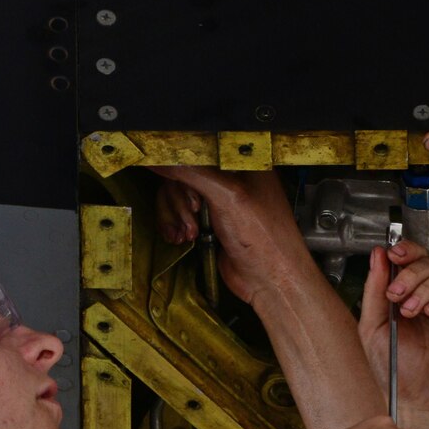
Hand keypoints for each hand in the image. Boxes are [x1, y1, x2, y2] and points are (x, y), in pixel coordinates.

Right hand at [148, 166, 315, 304]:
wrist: (270, 281)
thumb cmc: (265, 239)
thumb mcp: (227, 196)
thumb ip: (191, 172)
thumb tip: (159, 157)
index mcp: (243, 162)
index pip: (198, 147)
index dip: (182, 162)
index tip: (167, 173)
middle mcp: (231, 178)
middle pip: (182, 171)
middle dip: (179, 197)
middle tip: (192, 215)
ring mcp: (219, 200)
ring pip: (178, 194)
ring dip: (175, 215)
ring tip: (188, 233)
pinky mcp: (210, 221)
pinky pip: (180, 213)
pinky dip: (175, 225)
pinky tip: (182, 238)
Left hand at [360, 242, 428, 421]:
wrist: (416, 404)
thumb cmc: (397, 373)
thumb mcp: (373, 327)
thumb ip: (374, 291)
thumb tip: (378, 255)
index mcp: (415, 297)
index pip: (416, 262)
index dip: (407, 252)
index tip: (393, 254)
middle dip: (412, 274)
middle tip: (396, 293)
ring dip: (426, 289)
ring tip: (410, 310)